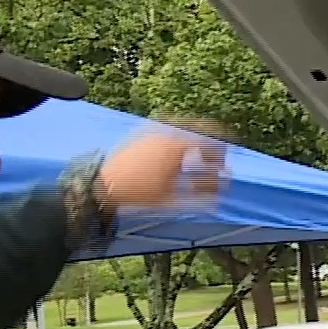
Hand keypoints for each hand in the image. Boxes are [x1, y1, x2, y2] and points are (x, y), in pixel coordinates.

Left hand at [97, 125, 227, 211]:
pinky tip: (175, 154)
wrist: (102, 186)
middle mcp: (167, 133)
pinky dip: (178, 138)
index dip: (223, 153)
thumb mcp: (173, 200)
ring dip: (194, 140)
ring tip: (196, 157)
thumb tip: (222, 193)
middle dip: (211, 144)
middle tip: (215, 158)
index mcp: (178, 147)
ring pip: (183, 128)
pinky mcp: (141, 133)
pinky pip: (167, 129)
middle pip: (199, 130)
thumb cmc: (139, 195)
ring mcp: (152, 130)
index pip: (211, 142)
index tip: (225, 166)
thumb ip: (201, 195)